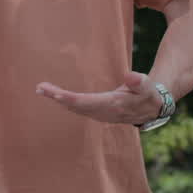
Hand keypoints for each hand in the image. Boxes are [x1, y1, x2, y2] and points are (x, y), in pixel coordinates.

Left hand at [35, 71, 162, 124]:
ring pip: (75, 108)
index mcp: (114, 106)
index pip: (87, 103)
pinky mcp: (98, 112)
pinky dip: (66, 102)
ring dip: (58, 99)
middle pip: (76, 106)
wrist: (152, 108)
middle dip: (58, 98)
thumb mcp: (148, 87)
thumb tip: (130, 77)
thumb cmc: (148, 94)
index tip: (56, 94)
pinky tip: (56, 96)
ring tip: (42, 89)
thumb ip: (140, 82)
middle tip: (40, 88)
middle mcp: (104, 113)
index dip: (71, 99)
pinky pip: (78, 108)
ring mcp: (100, 115)